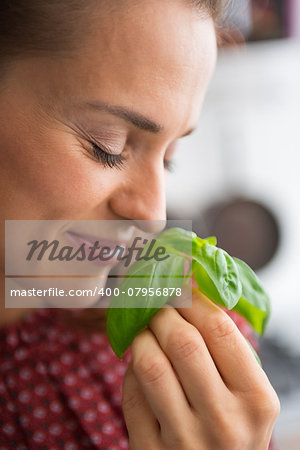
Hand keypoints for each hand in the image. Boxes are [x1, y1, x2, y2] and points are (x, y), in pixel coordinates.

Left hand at [122, 288, 279, 449]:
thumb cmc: (233, 429)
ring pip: (150, 365)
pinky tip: (138, 365)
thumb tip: (192, 293)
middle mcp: (224, 421)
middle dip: (163, 313)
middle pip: (182, 342)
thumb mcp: (248, 396)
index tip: (180, 288)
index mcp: (255, 398)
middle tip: (157, 306)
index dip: (193, 299)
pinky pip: (132, 393)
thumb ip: (228, 352)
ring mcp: (185, 440)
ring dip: (141, 337)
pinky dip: (130, 370)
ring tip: (144, 330)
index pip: (219, 329)